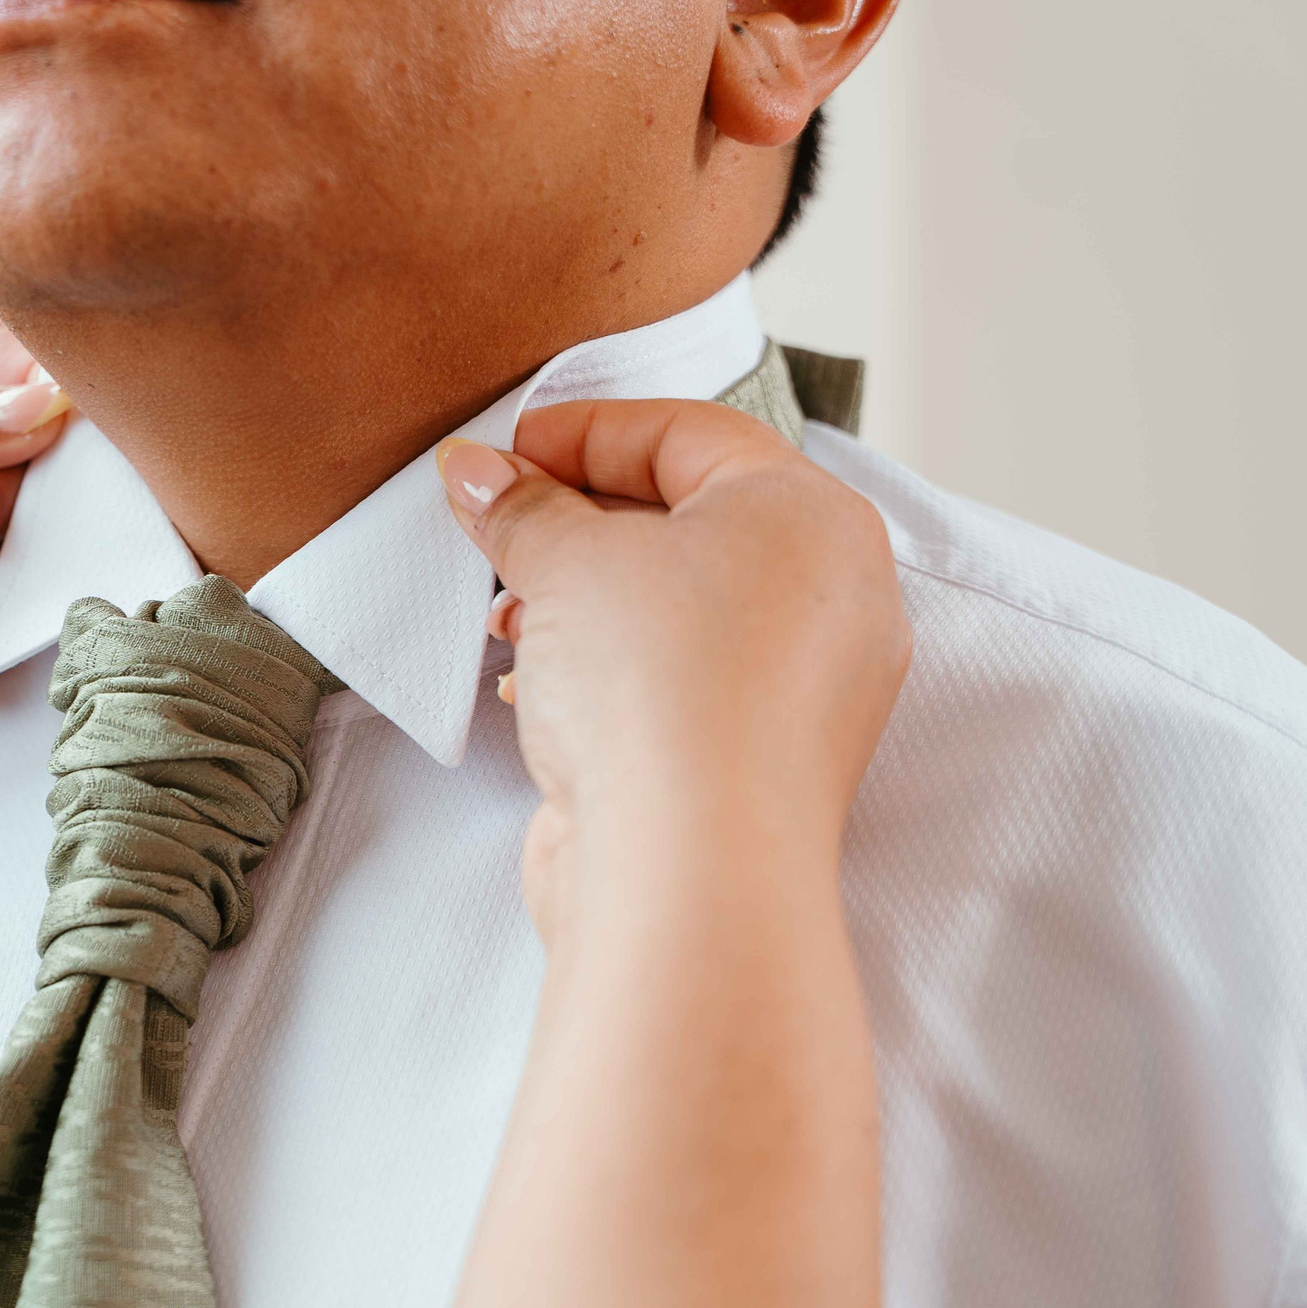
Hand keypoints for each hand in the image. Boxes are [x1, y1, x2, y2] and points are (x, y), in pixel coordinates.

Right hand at [437, 401, 909, 932]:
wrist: (686, 875)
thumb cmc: (656, 692)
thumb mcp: (568, 563)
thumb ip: (521, 508)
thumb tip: (475, 473)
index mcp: (812, 518)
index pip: (688, 434)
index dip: (581, 433)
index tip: (503, 455)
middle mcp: (830, 597)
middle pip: (688, 520)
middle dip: (578, 522)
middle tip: (496, 528)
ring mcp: (804, 687)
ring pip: (680, 608)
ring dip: (584, 601)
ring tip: (507, 615)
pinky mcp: (759, 761)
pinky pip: (681, 683)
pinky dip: (610, 670)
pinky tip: (536, 687)